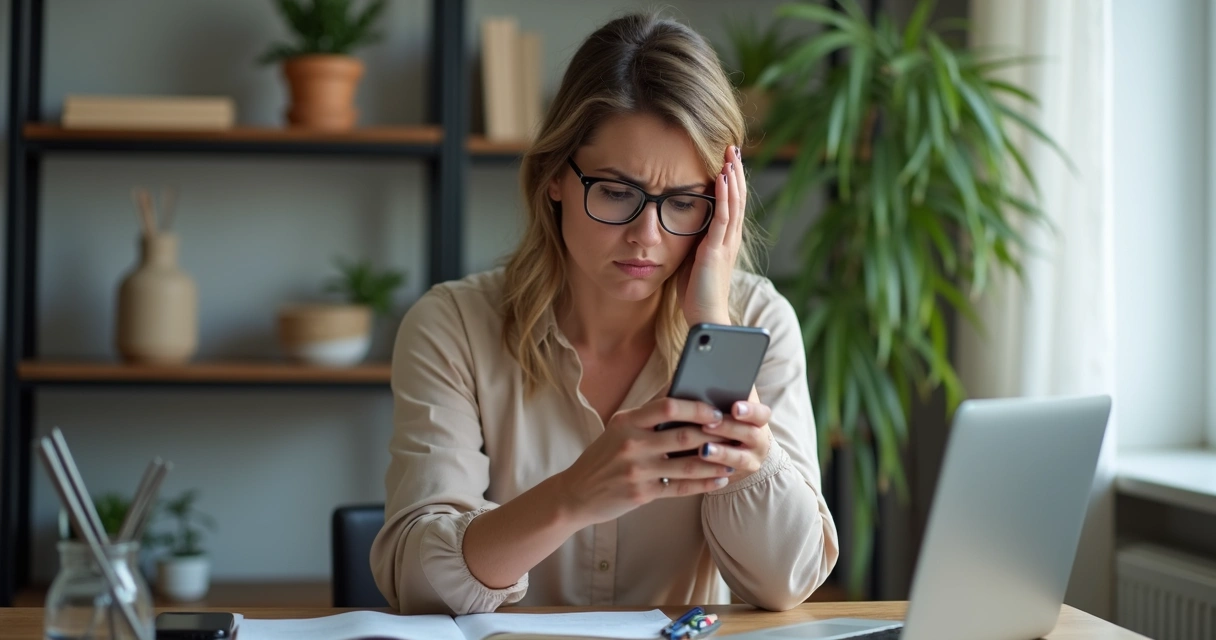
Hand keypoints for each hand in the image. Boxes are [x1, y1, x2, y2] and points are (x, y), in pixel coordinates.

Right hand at [556, 398, 733, 526]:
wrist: (576, 492)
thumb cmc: (604, 456)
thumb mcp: (618, 428)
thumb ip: (648, 414)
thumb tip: (682, 391)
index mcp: (627, 421)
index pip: (667, 406)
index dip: (696, 407)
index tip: (715, 410)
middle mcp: (632, 444)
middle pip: (683, 435)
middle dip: (714, 435)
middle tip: (734, 433)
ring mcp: (637, 470)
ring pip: (688, 464)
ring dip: (715, 461)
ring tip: (733, 458)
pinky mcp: (642, 493)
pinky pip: (681, 488)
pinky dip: (704, 484)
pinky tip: (719, 480)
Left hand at [680, 145, 745, 326]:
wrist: (706, 317)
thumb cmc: (697, 294)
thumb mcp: (692, 260)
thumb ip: (691, 242)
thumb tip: (679, 226)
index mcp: (725, 240)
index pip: (732, 205)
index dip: (732, 182)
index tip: (728, 162)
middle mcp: (730, 238)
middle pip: (738, 198)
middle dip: (736, 172)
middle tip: (734, 148)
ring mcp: (726, 243)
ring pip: (734, 203)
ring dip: (733, 177)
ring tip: (731, 155)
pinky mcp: (717, 249)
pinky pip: (723, 217)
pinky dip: (724, 195)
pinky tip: (723, 178)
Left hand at [698, 399, 772, 486]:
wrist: (740, 449)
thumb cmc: (725, 417)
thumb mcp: (727, 404)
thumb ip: (720, 391)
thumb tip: (695, 376)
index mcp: (757, 417)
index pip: (761, 412)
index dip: (750, 410)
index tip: (734, 407)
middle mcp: (758, 438)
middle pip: (750, 434)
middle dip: (729, 428)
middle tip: (708, 424)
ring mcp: (750, 459)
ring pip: (738, 458)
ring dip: (720, 452)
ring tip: (703, 449)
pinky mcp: (736, 475)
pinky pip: (727, 474)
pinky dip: (714, 469)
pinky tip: (700, 464)